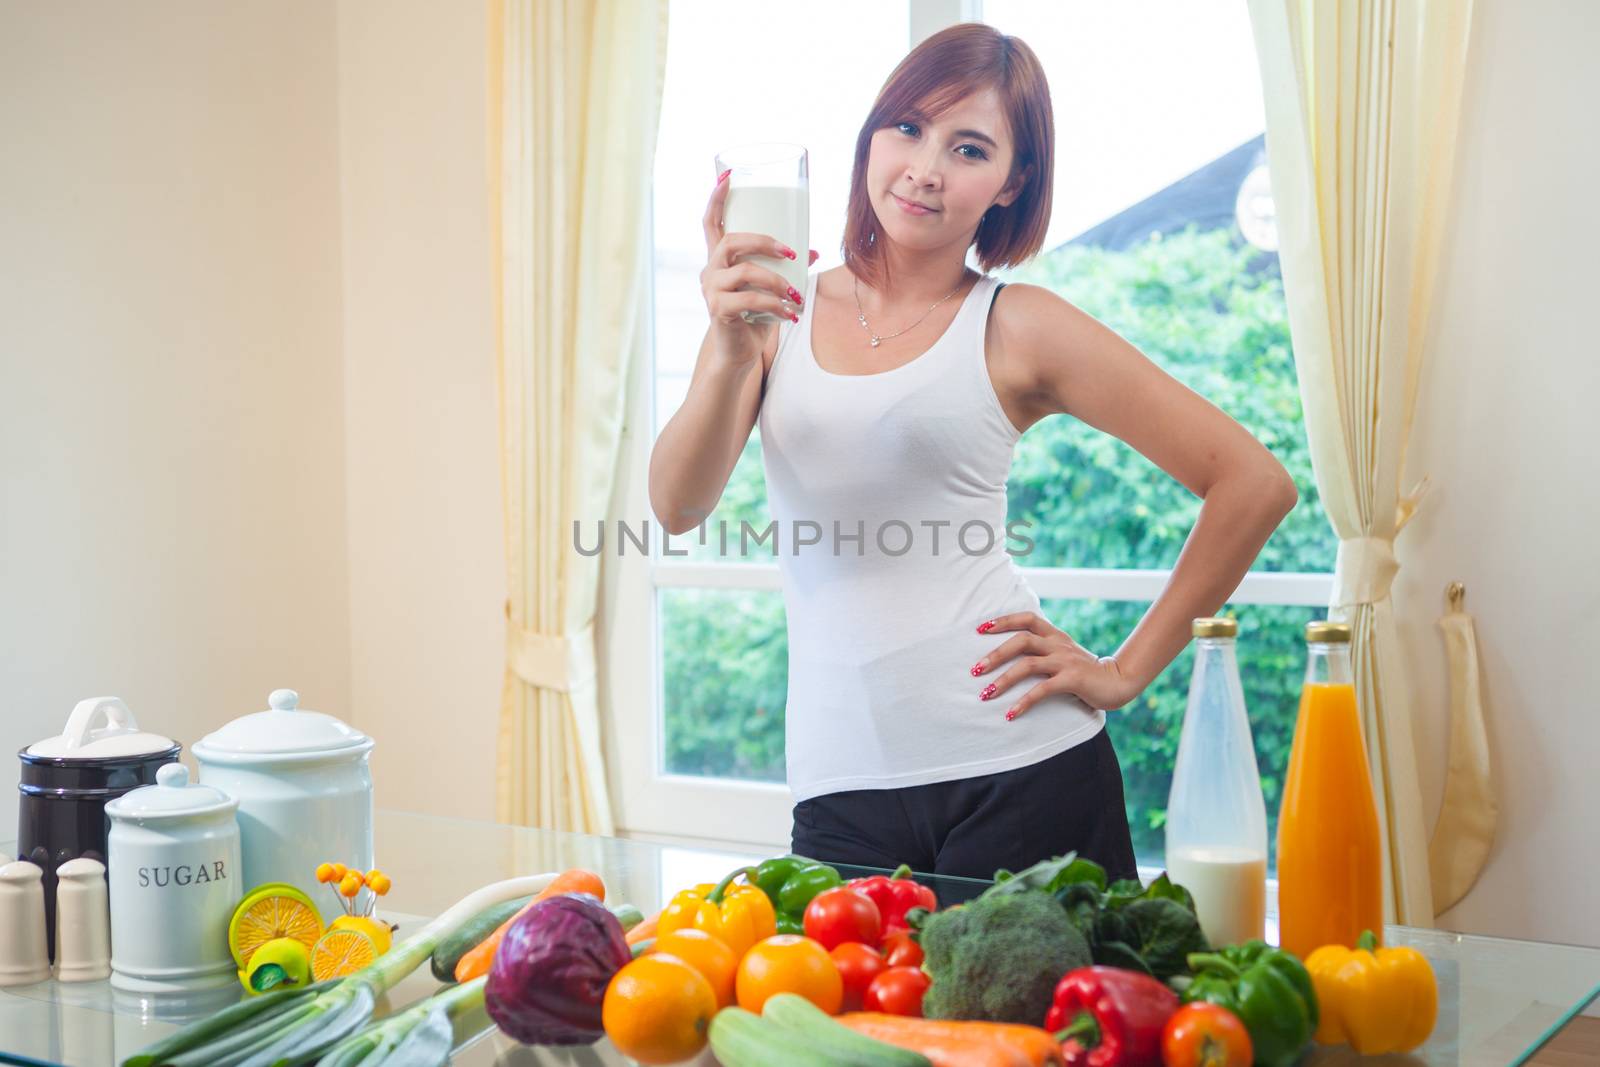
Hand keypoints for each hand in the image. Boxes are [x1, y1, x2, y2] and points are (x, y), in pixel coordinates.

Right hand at [701, 169, 817, 357]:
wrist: (739, 353)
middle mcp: (710, 270)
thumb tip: (815, 252)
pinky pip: (749, 300)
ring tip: (796, 293)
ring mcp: (711, 290)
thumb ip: (786, 269)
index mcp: (719, 258)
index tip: (728, 176)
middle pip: (731, 241)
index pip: (711, 222)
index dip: (717, 198)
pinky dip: (775, 305)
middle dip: (763, 242)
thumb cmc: (754, 316)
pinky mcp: (718, 310)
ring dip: (776, 280)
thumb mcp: (770, 288)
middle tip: (790, 253)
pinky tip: (790, 313)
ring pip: (744, 272)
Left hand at [969, 612, 1139, 718]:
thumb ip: (1044, 650)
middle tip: (974, 670)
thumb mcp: (1064, 654)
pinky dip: (1024, 702)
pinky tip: (1010, 714)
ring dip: (1003, 679)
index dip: (1003, 621)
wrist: (1119, 681)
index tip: (980, 629)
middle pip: (1021, 640)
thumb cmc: (1086, 671)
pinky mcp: (1073, 679)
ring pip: (1027, 664)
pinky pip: (1042, 689)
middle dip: (995, 654)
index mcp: (1055, 635)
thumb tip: (1012, 655)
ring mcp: (1065, 661)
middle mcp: (1058, 644)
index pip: (1026, 618)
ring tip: (985, 694)